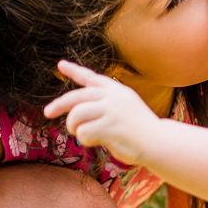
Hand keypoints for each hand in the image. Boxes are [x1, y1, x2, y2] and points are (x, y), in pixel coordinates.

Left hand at [43, 60, 157, 164]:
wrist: (160, 142)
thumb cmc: (139, 131)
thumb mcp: (123, 109)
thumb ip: (103, 106)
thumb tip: (75, 113)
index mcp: (116, 90)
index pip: (91, 78)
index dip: (74, 71)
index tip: (60, 65)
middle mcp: (113, 96)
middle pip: (76, 97)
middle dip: (59, 105)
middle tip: (47, 112)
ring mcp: (113, 110)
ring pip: (76, 115)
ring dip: (73, 127)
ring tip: (80, 134)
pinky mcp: (111, 126)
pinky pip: (84, 132)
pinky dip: (84, 139)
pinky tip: (94, 141)